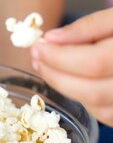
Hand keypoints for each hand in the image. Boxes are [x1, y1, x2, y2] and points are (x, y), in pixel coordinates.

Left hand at [31, 9, 112, 126]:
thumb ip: (87, 26)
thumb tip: (51, 40)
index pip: (94, 62)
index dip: (60, 58)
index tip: (37, 47)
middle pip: (93, 91)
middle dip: (56, 76)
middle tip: (36, 59)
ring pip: (98, 108)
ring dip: (67, 90)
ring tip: (50, 68)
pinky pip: (108, 116)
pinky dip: (86, 101)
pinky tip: (75, 82)